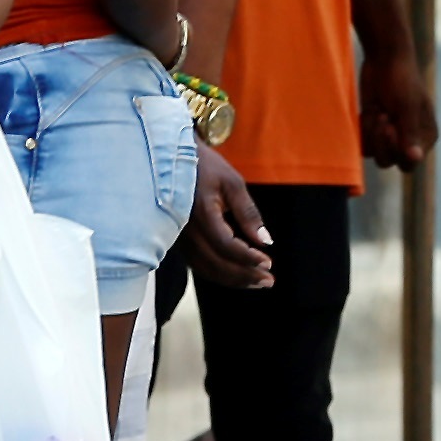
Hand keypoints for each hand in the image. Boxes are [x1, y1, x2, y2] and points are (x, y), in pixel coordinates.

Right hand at [182, 149, 274, 288]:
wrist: (171, 158)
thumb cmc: (205, 166)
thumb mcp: (232, 183)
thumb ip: (248, 213)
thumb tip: (266, 241)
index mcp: (201, 213)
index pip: (226, 245)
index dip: (248, 258)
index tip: (269, 262)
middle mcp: (186, 230)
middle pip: (216, 264)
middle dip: (244, 276)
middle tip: (269, 280)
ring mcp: (180, 237)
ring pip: (206, 269)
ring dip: (233, 279)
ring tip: (258, 281)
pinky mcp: (179, 240)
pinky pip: (198, 264)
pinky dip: (219, 273)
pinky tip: (237, 274)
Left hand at [362, 37, 436, 169]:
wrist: (384, 57)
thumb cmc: (401, 79)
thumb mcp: (406, 106)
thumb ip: (410, 134)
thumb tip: (415, 158)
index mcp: (426, 136)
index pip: (410, 163)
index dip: (396, 150)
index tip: (390, 127)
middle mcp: (410, 140)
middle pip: (391, 162)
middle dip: (382, 142)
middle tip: (382, 116)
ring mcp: (391, 135)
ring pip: (375, 155)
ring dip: (372, 135)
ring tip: (377, 111)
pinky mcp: (375, 129)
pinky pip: (364, 145)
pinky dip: (363, 131)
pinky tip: (368, 113)